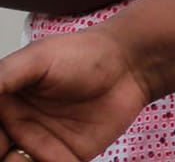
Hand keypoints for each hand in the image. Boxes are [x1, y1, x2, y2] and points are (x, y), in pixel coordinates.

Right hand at [0, 30, 153, 161]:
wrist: (131, 64)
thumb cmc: (84, 53)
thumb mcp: (37, 58)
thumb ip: (3, 77)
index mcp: (2, 103)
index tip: (1, 135)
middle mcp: (15, 127)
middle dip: (0, 154)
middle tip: (11, 149)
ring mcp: (39, 145)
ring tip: (23, 156)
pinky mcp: (65, 159)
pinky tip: (48, 160)